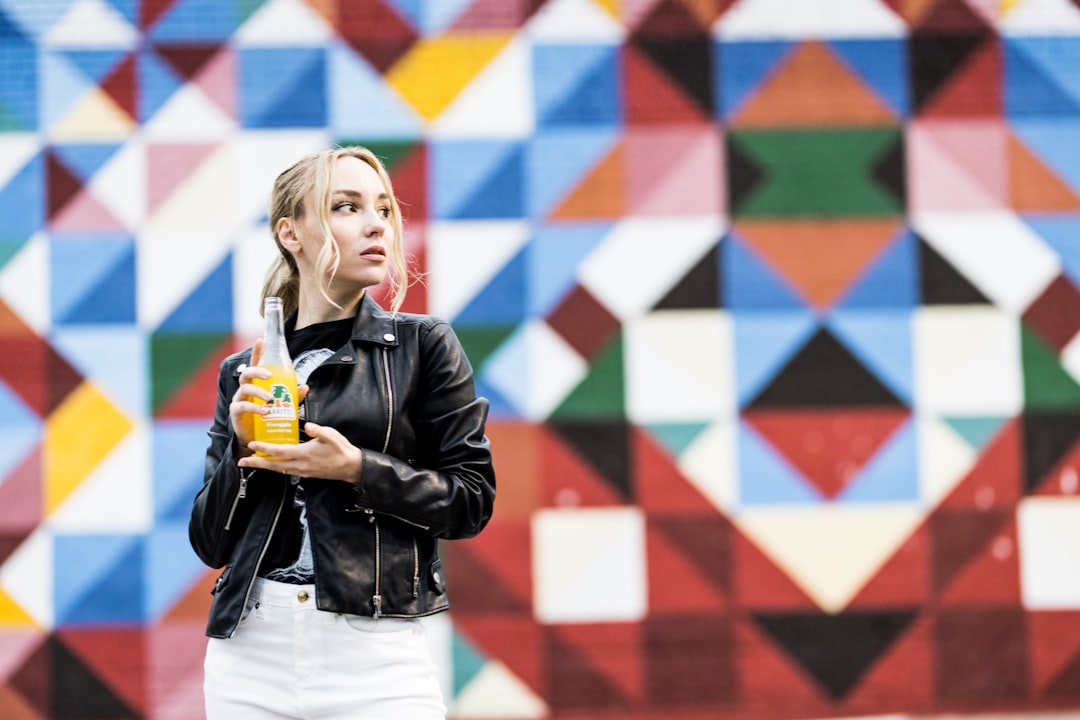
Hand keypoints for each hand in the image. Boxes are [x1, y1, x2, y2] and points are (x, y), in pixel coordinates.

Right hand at [229, 338, 308, 455]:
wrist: (257, 440)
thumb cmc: (269, 418)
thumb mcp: (284, 406)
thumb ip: (293, 396)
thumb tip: (305, 386)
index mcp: (256, 384)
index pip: (256, 364)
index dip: (257, 352)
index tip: (261, 340)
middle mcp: (245, 389)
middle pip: (246, 373)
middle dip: (257, 371)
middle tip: (269, 375)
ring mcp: (239, 399)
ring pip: (245, 389)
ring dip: (258, 392)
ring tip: (270, 399)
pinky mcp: (236, 412)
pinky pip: (242, 406)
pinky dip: (254, 407)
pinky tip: (264, 411)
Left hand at [238, 422, 363, 484]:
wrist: (351, 468)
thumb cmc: (342, 450)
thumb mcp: (332, 436)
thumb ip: (320, 431)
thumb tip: (309, 425)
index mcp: (305, 454)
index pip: (280, 451)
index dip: (265, 448)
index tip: (252, 444)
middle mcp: (300, 465)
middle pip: (274, 464)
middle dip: (257, 463)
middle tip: (241, 461)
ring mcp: (302, 471)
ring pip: (278, 469)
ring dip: (264, 466)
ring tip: (251, 462)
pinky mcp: (305, 473)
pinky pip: (285, 471)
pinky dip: (275, 467)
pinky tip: (270, 463)